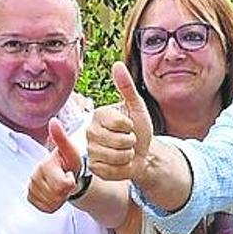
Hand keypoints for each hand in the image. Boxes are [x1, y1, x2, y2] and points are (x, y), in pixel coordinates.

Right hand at [28, 118, 84, 212]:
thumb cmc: (69, 162)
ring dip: (60, 198)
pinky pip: (46, 208)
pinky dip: (53, 205)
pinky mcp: (31, 198)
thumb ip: (62, 138)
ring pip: (51, 203)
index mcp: (45, 165)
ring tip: (61, 186)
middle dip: (65, 191)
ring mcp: (31, 188)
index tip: (69, 174)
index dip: (70, 182)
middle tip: (66, 180)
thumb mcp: (70, 151)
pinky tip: (55, 194)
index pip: (61, 185)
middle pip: (56, 195)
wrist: (66, 173)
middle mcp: (35, 176)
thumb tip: (54, 122)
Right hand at [87, 62, 153, 181]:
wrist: (142, 154)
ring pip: (116, 155)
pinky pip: (111, 169)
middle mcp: (90, 131)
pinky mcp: (93, 167)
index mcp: (99, 114)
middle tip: (128, 140)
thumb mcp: (137, 107)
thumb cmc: (139, 129)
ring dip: (127, 155)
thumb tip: (117, 64)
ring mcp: (90, 150)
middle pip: (118, 140)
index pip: (119, 122)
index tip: (129, 125)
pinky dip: (121, 167)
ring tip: (125, 151)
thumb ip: (126, 87)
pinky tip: (119, 163)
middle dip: (131, 142)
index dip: (130, 126)